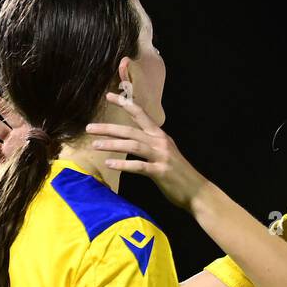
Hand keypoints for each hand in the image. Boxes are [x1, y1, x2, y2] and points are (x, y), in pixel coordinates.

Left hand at [86, 91, 209, 209]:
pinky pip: (138, 166)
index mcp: (160, 135)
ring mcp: (161, 157)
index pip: (140, 114)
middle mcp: (160, 142)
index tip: (109, 96)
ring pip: (133, 145)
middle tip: (89, 128)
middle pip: (130, 130)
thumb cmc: (178, 174)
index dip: (125, 103)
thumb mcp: (165, 153)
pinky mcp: (160, 172)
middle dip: (108, 128)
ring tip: (95, 145)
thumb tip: (134, 140)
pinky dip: (123, 164)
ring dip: (112, 144)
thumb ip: (150, 145)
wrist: (197, 191)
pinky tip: (109, 164)